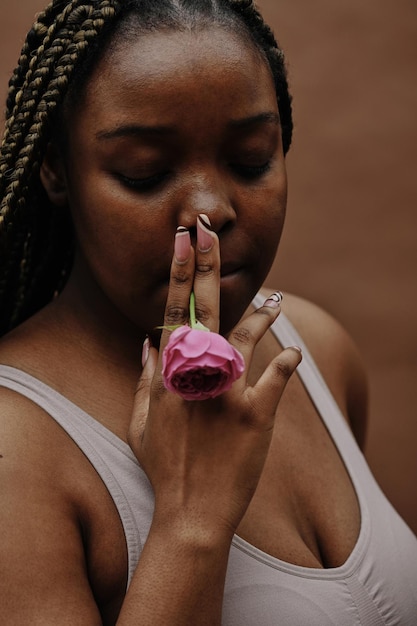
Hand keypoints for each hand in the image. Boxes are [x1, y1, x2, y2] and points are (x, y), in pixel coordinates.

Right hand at [128, 214, 300, 540]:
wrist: (190, 514)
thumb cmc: (164, 466)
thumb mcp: (141, 421)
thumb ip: (143, 379)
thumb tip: (145, 343)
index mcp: (167, 374)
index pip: (172, 312)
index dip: (179, 272)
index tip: (182, 239)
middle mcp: (195, 376)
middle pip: (202, 310)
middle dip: (205, 265)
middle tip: (209, 230)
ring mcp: (226, 393)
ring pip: (244, 338)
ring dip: (260, 315)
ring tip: (272, 300)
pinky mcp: (255, 416)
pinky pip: (276, 379)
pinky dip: (286, 362)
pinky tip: (292, 351)